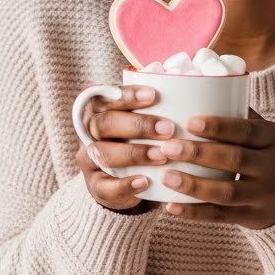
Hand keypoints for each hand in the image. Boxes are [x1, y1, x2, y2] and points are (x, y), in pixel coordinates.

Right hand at [76, 83, 175, 212]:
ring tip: (162, 156)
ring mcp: (90, 160)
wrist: (125, 183)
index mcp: (98, 110)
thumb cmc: (139, 141)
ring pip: (103, 154)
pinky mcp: (96, 186)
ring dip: (134, 153)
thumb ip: (155, 107)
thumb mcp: (143, 121)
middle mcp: (89, 133)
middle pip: (104, 123)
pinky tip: (145, 181)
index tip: (154, 95)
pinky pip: (105, 186)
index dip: (127, 96)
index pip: (106, 97)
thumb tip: (186, 87)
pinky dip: (125, 185)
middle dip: (138, 125)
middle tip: (168, 129)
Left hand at [145, 108, 274, 228]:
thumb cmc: (268, 153)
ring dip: (194, 186)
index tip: (190, 122)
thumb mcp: (264, 131)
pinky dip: (195, 213)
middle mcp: (271, 167)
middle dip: (199, 154)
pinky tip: (171, 206)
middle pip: (235, 160)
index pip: (246, 131)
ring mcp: (263, 195)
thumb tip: (196, 84)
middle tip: (167, 147)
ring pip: (227, 193)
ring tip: (166, 177)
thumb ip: (237, 114)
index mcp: (273, 138)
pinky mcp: (252, 218)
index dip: (219, 127)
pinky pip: (221, 217)